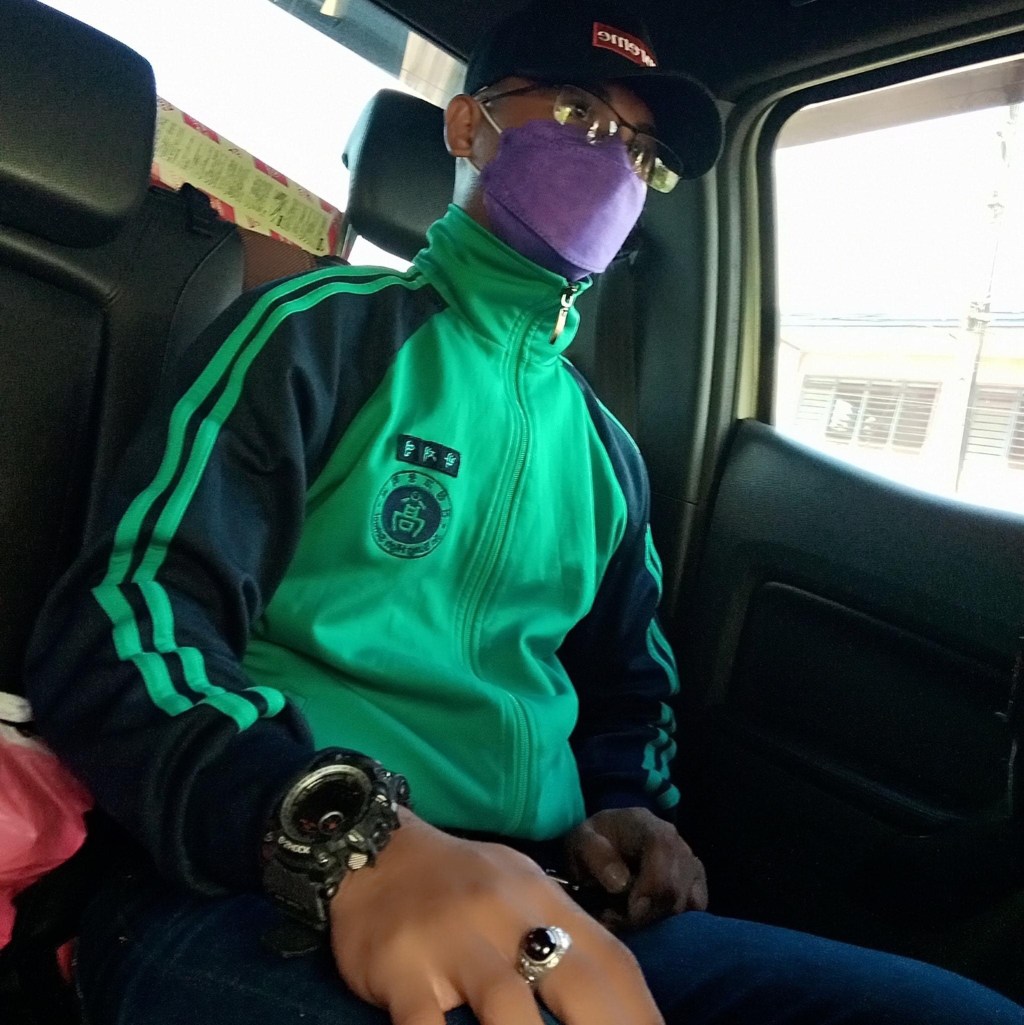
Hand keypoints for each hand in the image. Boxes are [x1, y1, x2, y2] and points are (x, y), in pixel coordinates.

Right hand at [329, 809, 664, 1024]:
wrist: (373, 846)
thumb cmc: (459, 880)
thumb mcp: (519, 888)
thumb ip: (560, 932)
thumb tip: (615, 998)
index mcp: (542, 897)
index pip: (611, 960)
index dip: (642, 1016)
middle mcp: (506, 912)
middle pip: (575, 981)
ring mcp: (453, 938)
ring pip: (507, 1005)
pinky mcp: (402, 965)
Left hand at [564, 808, 707, 931]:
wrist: (603, 847)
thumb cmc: (592, 844)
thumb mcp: (580, 843)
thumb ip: (596, 856)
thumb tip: (621, 883)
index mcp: (647, 824)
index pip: (663, 849)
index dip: (650, 885)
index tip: (629, 910)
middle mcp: (676, 841)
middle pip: (676, 886)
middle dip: (646, 913)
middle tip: (615, 919)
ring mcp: (690, 862)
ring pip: (686, 903)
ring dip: (655, 921)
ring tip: (626, 918)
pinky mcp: (695, 882)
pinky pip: (696, 908)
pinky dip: (673, 922)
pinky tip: (648, 919)